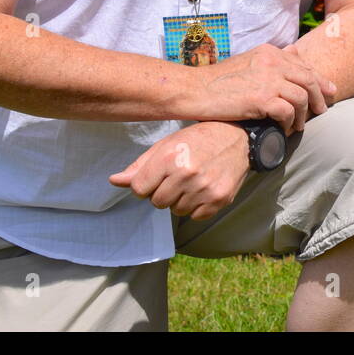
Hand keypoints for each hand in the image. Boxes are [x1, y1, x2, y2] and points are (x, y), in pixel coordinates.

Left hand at [108, 122, 249, 219]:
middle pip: (157, 202)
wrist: (239, 138)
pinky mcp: (219, 199)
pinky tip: (204, 188)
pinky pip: (195, 216)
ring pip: (176, 211)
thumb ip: (140, 166)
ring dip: (181, 199)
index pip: (139, 189)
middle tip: (178, 176)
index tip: (157, 175)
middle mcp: (186, 174)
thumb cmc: (198, 138)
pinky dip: (197, 206)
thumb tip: (114, 181)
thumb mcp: (167, 144)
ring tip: (193, 181)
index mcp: (169, 157)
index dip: (145, 184)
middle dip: (163, 192)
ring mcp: (204, 188)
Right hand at [185, 41, 336, 133]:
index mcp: (269, 52)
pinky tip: (284, 130)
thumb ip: (270, 61)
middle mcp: (272, 62)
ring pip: (302, 97)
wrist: (192, 90)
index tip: (328, 91)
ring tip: (299, 126)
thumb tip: (294, 53)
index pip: (303, 65)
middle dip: (319, 97)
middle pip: (308, 79)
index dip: (319, 80)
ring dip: (304, 114)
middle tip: (323, 110)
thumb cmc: (217, 81)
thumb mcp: (247, 62)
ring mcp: (268, 79)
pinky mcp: (262, 98)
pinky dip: (289, 123)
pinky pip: (288, 112)